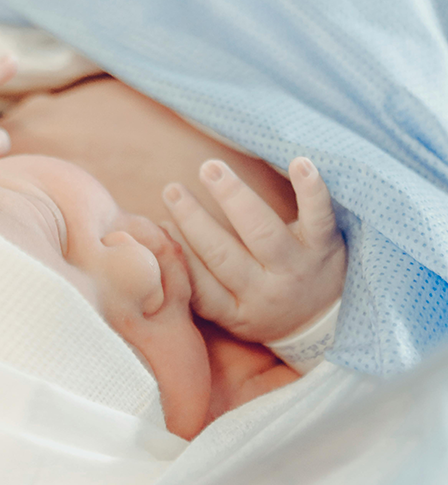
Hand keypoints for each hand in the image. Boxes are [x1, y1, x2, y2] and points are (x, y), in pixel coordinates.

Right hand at [161, 157, 345, 342]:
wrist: (326, 322)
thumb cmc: (265, 306)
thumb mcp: (230, 310)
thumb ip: (198, 281)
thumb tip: (159, 234)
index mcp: (236, 312)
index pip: (200, 287)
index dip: (178, 255)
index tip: (158, 226)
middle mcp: (265, 294)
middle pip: (224, 255)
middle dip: (194, 220)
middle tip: (172, 190)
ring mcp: (297, 269)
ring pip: (262, 232)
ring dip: (234, 197)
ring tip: (209, 169)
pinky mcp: (325, 247)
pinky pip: (319, 216)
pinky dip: (311, 189)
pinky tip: (299, 163)